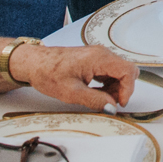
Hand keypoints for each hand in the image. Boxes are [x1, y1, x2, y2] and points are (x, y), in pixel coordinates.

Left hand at [10, 43, 136, 108]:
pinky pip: (110, 71)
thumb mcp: (71, 92)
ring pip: (119, 72)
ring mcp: (98, 55)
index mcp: (99, 58)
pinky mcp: (94, 59)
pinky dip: (108, 83)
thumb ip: (95, 100)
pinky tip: (95, 91)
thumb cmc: (48, 72)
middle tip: (109, 103)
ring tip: (98, 98)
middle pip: (126, 71)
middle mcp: (102, 53)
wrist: (34, 63)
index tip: (119, 103)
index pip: (128, 71)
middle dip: (121, 90)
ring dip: (114, 88)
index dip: (127, 90)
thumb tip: (111, 107)